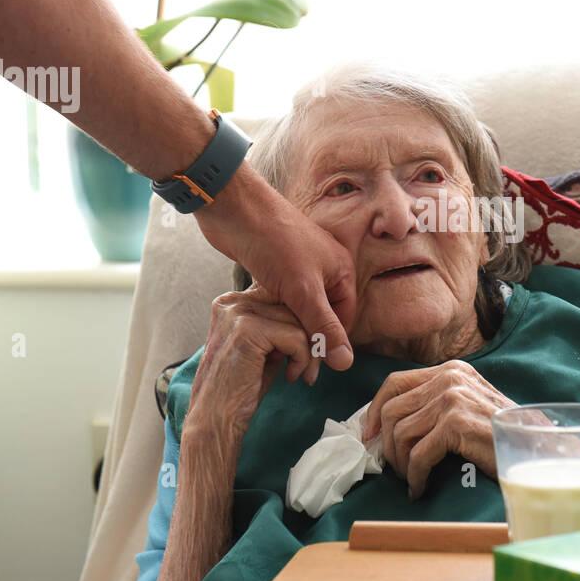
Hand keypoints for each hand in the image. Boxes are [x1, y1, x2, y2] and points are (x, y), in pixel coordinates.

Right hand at [187, 284, 322, 443]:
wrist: (214, 421)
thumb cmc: (240, 390)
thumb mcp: (263, 350)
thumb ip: (281, 328)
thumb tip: (317, 320)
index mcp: (231, 303)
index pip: (284, 297)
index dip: (303, 323)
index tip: (307, 352)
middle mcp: (232, 303)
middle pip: (293, 306)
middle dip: (311, 337)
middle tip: (310, 368)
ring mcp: (238, 314)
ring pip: (299, 320)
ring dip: (310, 351)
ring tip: (301, 374)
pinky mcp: (248, 330)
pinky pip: (296, 336)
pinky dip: (303, 359)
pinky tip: (291, 376)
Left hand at [194, 164, 356, 371]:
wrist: (234, 208)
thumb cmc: (274, 241)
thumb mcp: (303, 290)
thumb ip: (323, 328)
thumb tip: (345, 363)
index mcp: (341, 271)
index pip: (343, 321)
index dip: (328, 348)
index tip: (309, 372)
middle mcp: (324, 269)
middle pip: (322, 317)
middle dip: (307, 343)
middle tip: (290, 371)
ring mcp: (298, 268)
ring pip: (299, 310)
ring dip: (289, 332)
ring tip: (275, 356)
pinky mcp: (274, 268)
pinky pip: (281, 301)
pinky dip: (274, 316)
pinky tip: (262, 331)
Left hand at [361, 361, 515, 498]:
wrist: (537, 450)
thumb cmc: (503, 435)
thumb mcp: (468, 406)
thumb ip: (435, 404)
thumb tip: (385, 424)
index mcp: (451, 370)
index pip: (395, 383)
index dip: (374, 411)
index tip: (369, 437)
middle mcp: (450, 378)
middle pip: (391, 410)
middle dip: (386, 445)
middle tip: (393, 468)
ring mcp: (452, 398)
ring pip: (400, 435)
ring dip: (401, 465)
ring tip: (412, 479)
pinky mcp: (455, 424)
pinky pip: (417, 456)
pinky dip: (415, 477)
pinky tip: (421, 488)